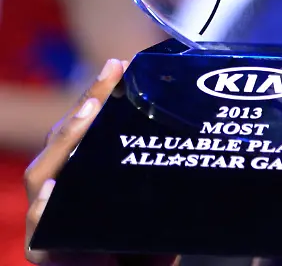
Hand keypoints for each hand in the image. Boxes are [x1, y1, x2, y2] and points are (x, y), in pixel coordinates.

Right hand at [23, 58, 175, 265]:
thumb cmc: (151, 245)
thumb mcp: (167, 203)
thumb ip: (172, 172)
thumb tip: (210, 125)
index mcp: (90, 172)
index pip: (89, 126)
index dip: (101, 93)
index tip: (122, 64)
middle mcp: (64, 188)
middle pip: (65, 139)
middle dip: (86, 104)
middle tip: (109, 76)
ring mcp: (50, 217)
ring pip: (44, 172)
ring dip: (65, 140)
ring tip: (87, 113)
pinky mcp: (45, 249)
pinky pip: (40, 224)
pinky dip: (44, 207)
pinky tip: (52, 188)